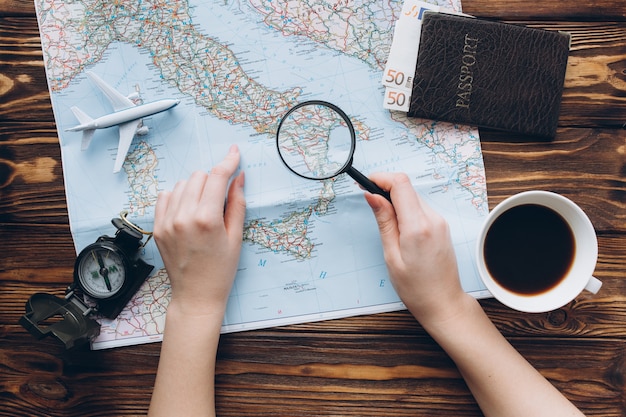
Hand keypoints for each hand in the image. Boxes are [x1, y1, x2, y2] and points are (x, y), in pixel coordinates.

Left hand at [153, 145, 245, 316]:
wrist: (196, 295)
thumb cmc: (221, 270)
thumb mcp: (236, 237)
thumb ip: (237, 204)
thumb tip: (239, 177)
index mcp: (207, 219)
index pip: (217, 177)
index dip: (228, 162)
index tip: (234, 153)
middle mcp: (184, 217)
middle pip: (199, 176)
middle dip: (213, 180)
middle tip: (220, 198)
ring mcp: (167, 222)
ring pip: (182, 184)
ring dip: (195, 188)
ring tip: (204, 208)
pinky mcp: (158, 227)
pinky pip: (165, 196)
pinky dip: (177, 196)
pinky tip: (187, 210)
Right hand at [364, 172, 469, 325]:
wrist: (443, 303)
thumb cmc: (416, 287)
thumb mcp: (391, 255)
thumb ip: (384, 221)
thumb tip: (372, 196)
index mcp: (417, 226)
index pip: (400, 184)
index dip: (381, 178)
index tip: (366, 183)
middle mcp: (433, 219)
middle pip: (407, 188)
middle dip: (386, 189)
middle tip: (369, 202)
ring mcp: (440, 222)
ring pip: (413, 197)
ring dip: (396, 201)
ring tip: (384, 222)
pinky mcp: (442, 226)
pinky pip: (421, 209)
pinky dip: (406, 210)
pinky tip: (399, 228)